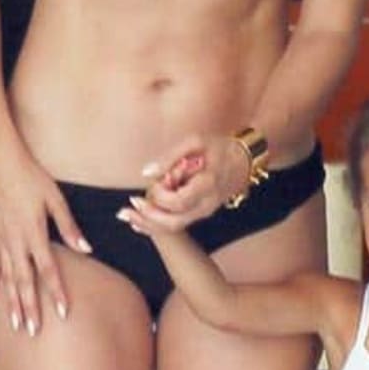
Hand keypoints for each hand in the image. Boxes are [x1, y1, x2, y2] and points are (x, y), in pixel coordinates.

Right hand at [0, 144, 90, 335]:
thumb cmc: (31, 177)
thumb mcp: (55, 199)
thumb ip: (69, 226)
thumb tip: (87, 248)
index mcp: (34, 233)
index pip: (48, 269)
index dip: (56, 292)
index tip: (63, 312)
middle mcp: (16, 242)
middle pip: (25, 282)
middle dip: (31, 308)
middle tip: (34, 331)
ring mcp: (2, 241)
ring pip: (8, 279)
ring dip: (12, 303)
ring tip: (16, 325)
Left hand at [137, 133, 253, 229]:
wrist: (243, 161)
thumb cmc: (218, 147)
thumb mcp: (196, 141)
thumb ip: (171, 156)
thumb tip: (146, 172)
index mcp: (207, 184)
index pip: (178, 201)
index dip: (159, 196)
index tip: (151, 183)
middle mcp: (206, 204)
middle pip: (173, 222)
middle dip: (147, 217)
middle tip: (126, 208)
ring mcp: (204, 212)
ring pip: (173, 227)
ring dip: (147, 224)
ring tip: (125, 216)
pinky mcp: (200, 214)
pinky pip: (177, 224)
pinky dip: (155, 225)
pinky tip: (137, 222)